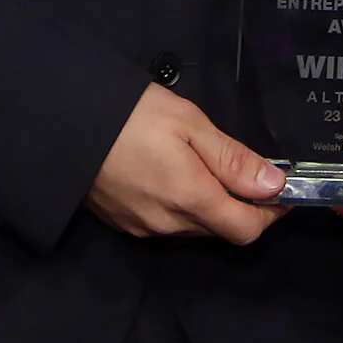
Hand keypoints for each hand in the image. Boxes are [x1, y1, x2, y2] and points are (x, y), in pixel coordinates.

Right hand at [85, 84, 289, 245]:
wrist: (65, 121)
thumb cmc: (128, 113)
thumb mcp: (188, 122)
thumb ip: (232, 157)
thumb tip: (274, 184)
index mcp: (191, 198)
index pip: (246, 229)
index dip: (270, 213)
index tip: (278, 190)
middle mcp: (169, 224)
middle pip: (221, 229)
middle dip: (238, 205)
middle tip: (238, 168)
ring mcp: (143, 227)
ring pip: (193, 228)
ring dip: (207, 206)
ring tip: (197, 164)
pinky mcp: (123, 223)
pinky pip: (165, 224)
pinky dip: (179, 206)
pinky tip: (167, 174)